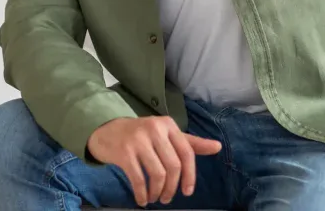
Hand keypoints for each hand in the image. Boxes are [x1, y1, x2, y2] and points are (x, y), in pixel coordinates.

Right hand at [87, 115, 221, 206]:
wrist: (106, 130)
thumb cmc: (141, 135)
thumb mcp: (166, 134)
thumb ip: (190, 143)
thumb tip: (217, 147)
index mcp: (168, 125)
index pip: (187, 153)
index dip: (190, 176)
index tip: (187, 192)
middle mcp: (155, 129)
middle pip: (173, 166)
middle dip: (172, 188)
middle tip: (168, 198)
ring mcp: (138, 140)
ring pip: (157, 174)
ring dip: (158, 192)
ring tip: (155, 198)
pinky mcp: (124, 152)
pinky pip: (138, 179)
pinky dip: (142, 194)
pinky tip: (142, 199)